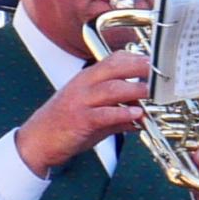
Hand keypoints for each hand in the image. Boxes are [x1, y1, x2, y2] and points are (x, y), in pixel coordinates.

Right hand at [17, 47, 149, 171]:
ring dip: (135, 90)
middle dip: (139, 68)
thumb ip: (117, 114)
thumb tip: (139, 117)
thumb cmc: (65, 125)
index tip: (155, 61)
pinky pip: (104, 114)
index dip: (135, 58)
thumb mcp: (94, 115)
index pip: (113, 60)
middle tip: (159, 72)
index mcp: (87, 79)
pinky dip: (122, 114)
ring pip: (111, 89)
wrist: (38, 141)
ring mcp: (81, 102)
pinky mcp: (80, 120)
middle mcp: (84, 85)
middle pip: (114, 69)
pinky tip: (136, 115)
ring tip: (152, 93)